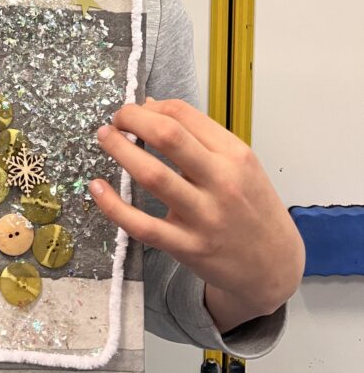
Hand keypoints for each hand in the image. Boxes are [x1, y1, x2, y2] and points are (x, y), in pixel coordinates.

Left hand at [89, 98, 304, 332]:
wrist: (274, 266)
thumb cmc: (253, 207)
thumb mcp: (240, 164)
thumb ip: (199, 136)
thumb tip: (150, 106)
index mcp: (235, 155)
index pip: (184, 115)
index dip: (150, 106)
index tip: (137, 110)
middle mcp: (221, 182)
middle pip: (168, 136)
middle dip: (132, 119)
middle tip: (116, 119)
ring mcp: (204, 216)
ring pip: (152, 175)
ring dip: (120, 150)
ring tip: (104, 137)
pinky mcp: (188, 247)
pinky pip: (142, 225)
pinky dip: (114, 205)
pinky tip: (97, 188)